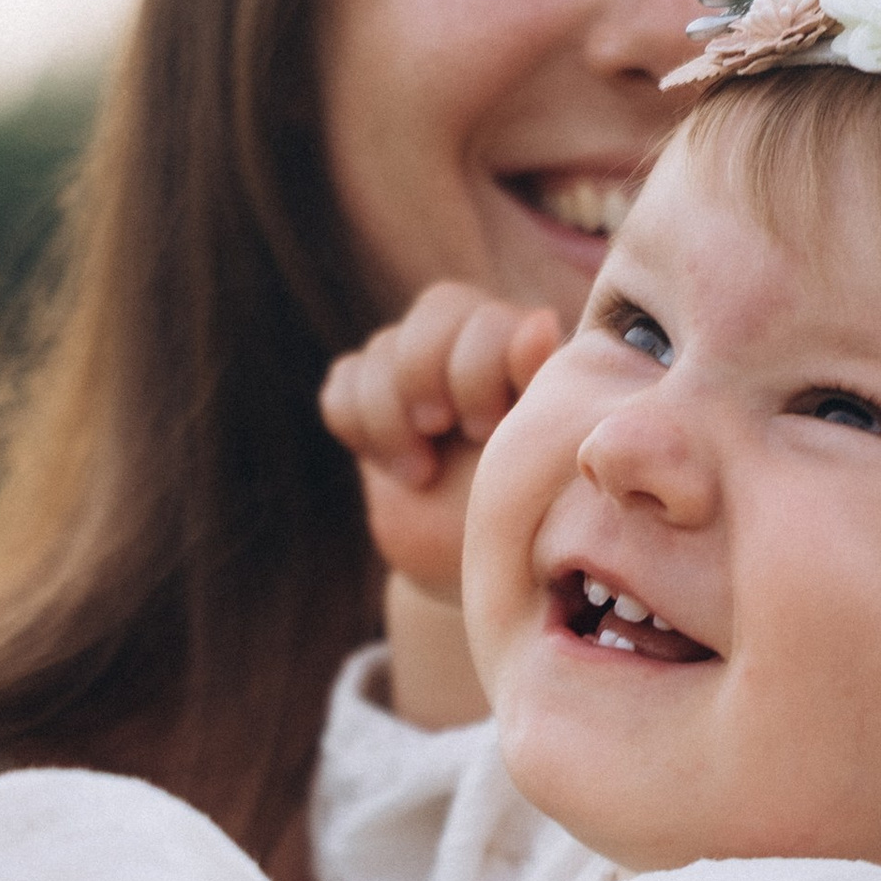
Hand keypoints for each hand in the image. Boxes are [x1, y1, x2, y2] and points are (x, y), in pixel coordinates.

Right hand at [320, 282, 563, 596]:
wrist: (482, 570)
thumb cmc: (533, 517)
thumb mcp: (538, 458)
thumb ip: (538, 386)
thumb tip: (539, 320)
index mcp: (529, 352)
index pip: (485, 318)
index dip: (475, 371)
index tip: (485, 431)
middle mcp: (476, 347)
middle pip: (434, 310)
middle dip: (427, 377)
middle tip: (440, 430)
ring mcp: (420, 372)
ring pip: (381, 349)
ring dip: (390, 416)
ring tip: (420, 472)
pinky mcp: (374, 402)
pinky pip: (342, 383)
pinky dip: (357, 426)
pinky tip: (395, 468)